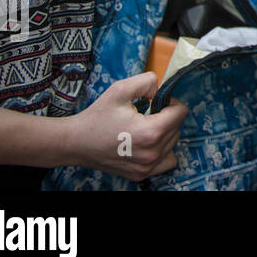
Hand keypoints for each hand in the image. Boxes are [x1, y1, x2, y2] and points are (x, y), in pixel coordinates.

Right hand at [66, 73, 187, 181]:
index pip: (181, 113)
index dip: (171, 102)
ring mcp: (146, 167)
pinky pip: (167, 160)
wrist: (75, 143)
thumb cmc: (97, 117)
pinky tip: (147, 144)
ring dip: (164, 133)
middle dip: (166, 117)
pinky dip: (162, 151)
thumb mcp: (120, 89)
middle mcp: (151, 153)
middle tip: (146, 114)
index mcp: (149, 132)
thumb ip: (147, 81)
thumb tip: (161, 89)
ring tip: (143, 128)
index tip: (156, 102)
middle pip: (177, 128)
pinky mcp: (141, 175)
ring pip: (172, 143)